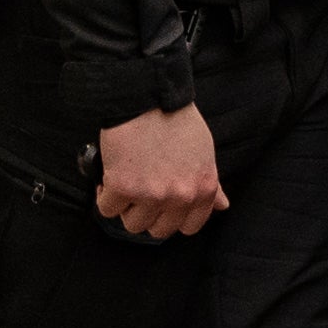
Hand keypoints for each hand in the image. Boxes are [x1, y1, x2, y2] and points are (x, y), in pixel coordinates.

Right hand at [94, 102, 227, 238]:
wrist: (147, 97)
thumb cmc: (176, 120)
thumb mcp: (204, 152)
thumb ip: (211, 183)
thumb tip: (222, 205)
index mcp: (203, 189)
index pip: (189, 227)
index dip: (172, 218)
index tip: (162, 207)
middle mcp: (180, 197)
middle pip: (157, 230)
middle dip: (147, 214)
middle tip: (140, 193)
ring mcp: (151, 195)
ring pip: (132, 224)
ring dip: (125, 207)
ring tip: (126, 183)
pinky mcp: (122, 188)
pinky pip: (107, 209)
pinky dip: (104, 195)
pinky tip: (110, 179)